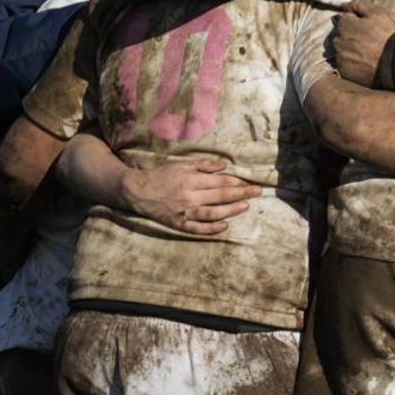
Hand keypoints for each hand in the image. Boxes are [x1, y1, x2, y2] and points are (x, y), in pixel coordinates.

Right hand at [118, 156, 261, 235]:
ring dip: (231, 210)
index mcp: (191, 180)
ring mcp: (184, 212)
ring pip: (213, 213)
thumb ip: (204, 165)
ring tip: (246, 206)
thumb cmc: (162, 175)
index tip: (251, 182)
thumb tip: (224, 165)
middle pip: (221, 196)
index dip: (238, 181)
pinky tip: (225, 226)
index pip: (221, 181)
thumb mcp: (182, 165)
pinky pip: (198, 228)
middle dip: (242, 193)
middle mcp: (190, 196)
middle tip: (258, 192)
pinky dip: (212, 228)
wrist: (137, 191)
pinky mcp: (178, 224)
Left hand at [330, 0, 394, 85]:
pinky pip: (345, 65)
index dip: (357, 22)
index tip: (369, 28)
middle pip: (341, 36)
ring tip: (367, 53)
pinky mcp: (345, 72)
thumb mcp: (378, 13)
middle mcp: (338, 42)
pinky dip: (352, 64)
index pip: (344, 19)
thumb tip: (344, 4)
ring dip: (350, 50)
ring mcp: (341, 58)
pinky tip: (365, 63)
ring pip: (342, 51)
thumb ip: (359, 4)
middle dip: (351, 36)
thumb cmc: (388, 36)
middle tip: (369, 41)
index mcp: (344, 25)